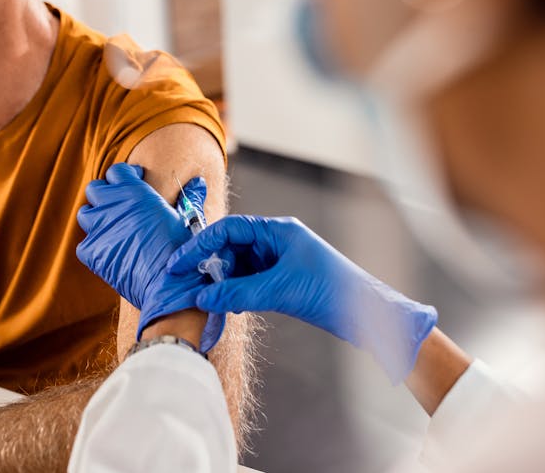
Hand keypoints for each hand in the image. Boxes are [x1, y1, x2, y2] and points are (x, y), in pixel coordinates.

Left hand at [76, 163, 224, 351]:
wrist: (168, 284)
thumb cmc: (183, 251)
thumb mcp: (189, 219)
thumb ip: (190, 198)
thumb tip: (198, 182)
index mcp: (136, 192)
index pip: (117, 172)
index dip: (126, 177)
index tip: (133, 183)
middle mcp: (113, 206)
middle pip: (95, 189)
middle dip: (106, 195)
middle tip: (118, 207)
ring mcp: (100, 229)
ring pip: (85, 214)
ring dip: (96, 219)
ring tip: (111, 229)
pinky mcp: (92, 253)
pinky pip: (84, 245)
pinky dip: (94, 248)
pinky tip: (110, 253)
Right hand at [168, 215, 437, 382]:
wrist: (365, 314)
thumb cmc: (331, 291)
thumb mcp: (279, 290)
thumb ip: (238, 293)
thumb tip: (203, 297)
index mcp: (277, 231)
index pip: (228, 230)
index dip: (200, 246)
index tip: (179, 263)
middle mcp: (276, 242)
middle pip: (231, 247)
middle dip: (212, 267)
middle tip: (194, 287)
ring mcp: (280, 261)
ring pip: (240, 267)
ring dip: (225, 283)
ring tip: (214, 301)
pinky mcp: (283, 280)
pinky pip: (251, 281)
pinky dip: (238, 292)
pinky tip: (232, 305)